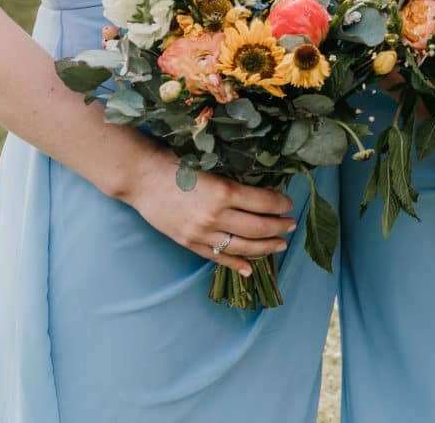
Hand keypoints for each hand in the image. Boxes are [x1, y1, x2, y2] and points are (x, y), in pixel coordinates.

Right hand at [126, 150, 296, 274]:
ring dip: (265, 248)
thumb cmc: (179, 165)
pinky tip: (250, 268)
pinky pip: (217, 257)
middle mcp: (215, 216)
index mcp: (224, 192)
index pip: (264, 203)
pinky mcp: (188, 243)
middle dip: (279, 227)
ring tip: (280, 245)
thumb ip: (237, 183)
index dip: (281, 204)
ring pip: (241, 247)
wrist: (143, 179)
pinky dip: (235, 264)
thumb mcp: (214, 168)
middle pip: (258, 228)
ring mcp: (201, 233)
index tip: (289, 203)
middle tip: (291, 225)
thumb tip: (266, 193)